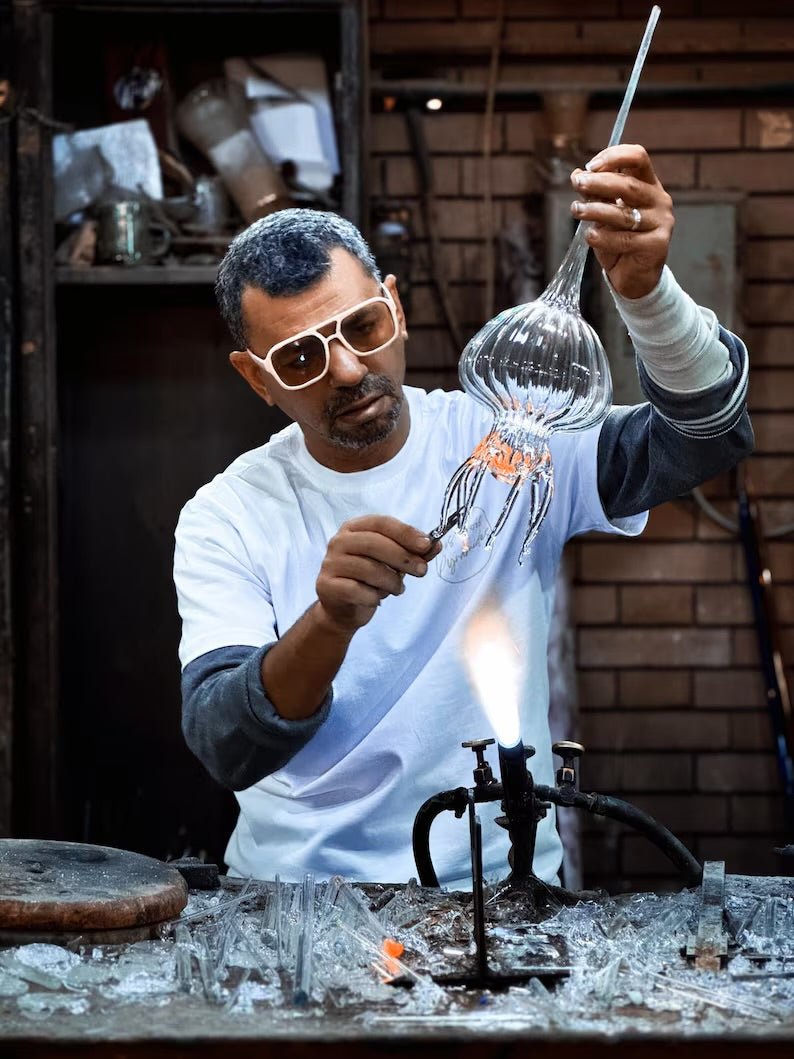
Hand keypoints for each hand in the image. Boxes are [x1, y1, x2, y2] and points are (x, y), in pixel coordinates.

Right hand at [315, 515, 441, 634]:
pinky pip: (357, 590)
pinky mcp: (326, 585)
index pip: (381, 523)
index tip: (427, 545)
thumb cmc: (369, 580)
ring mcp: (330, 563)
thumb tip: (437, 545)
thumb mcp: (394, 564)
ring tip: (398, 589)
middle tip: (422, 571)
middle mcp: (339, 541)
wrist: (342, 609)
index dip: (405, 532)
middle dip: (403, 557)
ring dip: (391, 581)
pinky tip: (377, 598)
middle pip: (374, 543)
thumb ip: (414, 553)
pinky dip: (373, 596)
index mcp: (355, 528)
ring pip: (368, 569)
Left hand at [569, 144, 673, 300]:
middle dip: (599, 183)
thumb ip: (595, 195)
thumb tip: (577, 175)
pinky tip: (589, 236)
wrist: (635, 276)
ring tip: (576, 210)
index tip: (589, 166)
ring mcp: (661, 222)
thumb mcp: (605, 213)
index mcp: (649, 184)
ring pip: (624, 213)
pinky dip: (602, 237)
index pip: (638, 157)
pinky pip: (623, 239)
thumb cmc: (619, 240)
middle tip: (578, 184)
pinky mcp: (656, 245)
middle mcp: (659, 200)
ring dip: (595, 210)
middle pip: (628, 184)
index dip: (613, 156)